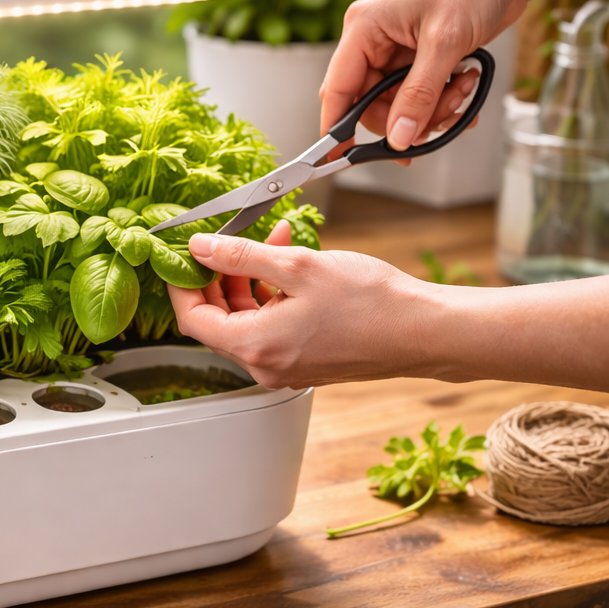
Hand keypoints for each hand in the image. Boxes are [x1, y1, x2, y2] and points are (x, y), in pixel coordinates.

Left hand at [167, 222, 431, 387]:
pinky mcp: (305, 360)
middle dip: (221, 276)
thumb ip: (241, 257)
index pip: (192, 318)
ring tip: (273, 241)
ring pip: (246, 320)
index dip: (182, 284)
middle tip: (231, 241)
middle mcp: (265, 365)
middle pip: (217, 320)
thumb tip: (201, 248)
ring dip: (250, 280)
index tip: (183, 256)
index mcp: (254, 346)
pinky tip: (291, 264)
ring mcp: (285, 366)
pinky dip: (273, 296)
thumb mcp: (297, 266)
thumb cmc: (371, 304)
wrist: (426, 332)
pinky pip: (272, 327)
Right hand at [320, 0, 523, 153]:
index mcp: (364, 28)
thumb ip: (418, 95)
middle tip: (437, 122)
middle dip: (405, 118)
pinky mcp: (421, 53)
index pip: (338, 88)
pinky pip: (421, 92)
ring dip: (431, 109)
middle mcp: (375, 39)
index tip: (340, 157)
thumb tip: (399, 136)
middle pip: (371, 103)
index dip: (336, 126)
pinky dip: (442, 99)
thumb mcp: (443, 43)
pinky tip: (465, 87)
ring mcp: (398, 47)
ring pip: (400, 102)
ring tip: (461, 93)